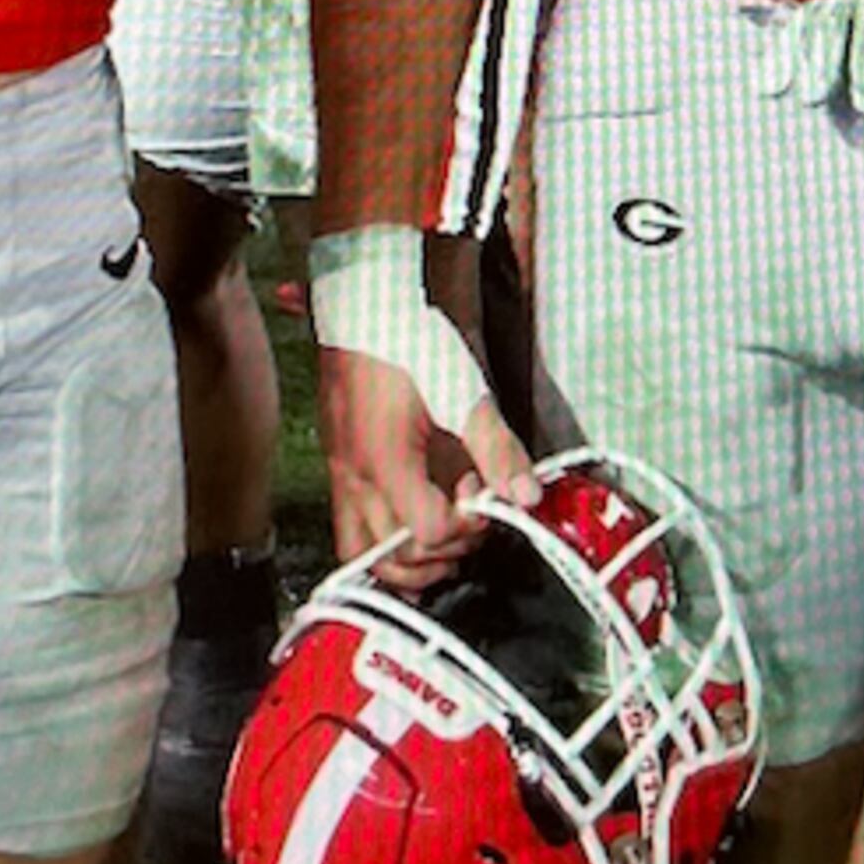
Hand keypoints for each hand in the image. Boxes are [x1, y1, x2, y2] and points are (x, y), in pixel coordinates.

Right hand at [317, 343, 532, 596]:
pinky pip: (350, 530)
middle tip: (468, 523)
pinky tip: (412, 524)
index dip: (465, 525)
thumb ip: (496, 447)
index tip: (482, 494)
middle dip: (440, 555)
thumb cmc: (407, 338)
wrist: (362, 303)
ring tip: (443, 532)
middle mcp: (355, 477)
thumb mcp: (462, 389)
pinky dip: (382, 544)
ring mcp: (341, 474)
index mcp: (385, 461)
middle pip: (390, 559)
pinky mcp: (338, 466)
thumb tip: (525, 494)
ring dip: (406, 561)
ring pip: (361, 555)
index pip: (425, 533)